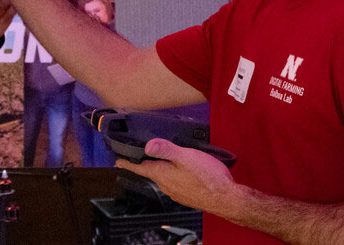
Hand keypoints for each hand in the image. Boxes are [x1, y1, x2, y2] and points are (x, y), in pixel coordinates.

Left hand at [115, 138, 237, 213]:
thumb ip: (166, 150)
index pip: (140, 168)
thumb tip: (147, 145)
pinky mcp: (187, 195)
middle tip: (142, 154)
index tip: (118, 161)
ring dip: (161, 169)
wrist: (226, 199)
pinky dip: (173, 175)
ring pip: (164, 178)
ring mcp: (177, 192)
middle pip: (151, 172)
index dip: (128, 163)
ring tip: (162, 159)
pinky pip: (175, 183)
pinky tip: (181, 170)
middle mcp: (166, 185)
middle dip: (146, 163)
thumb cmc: (207, 177)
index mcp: (163, 175)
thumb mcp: (186, 157)